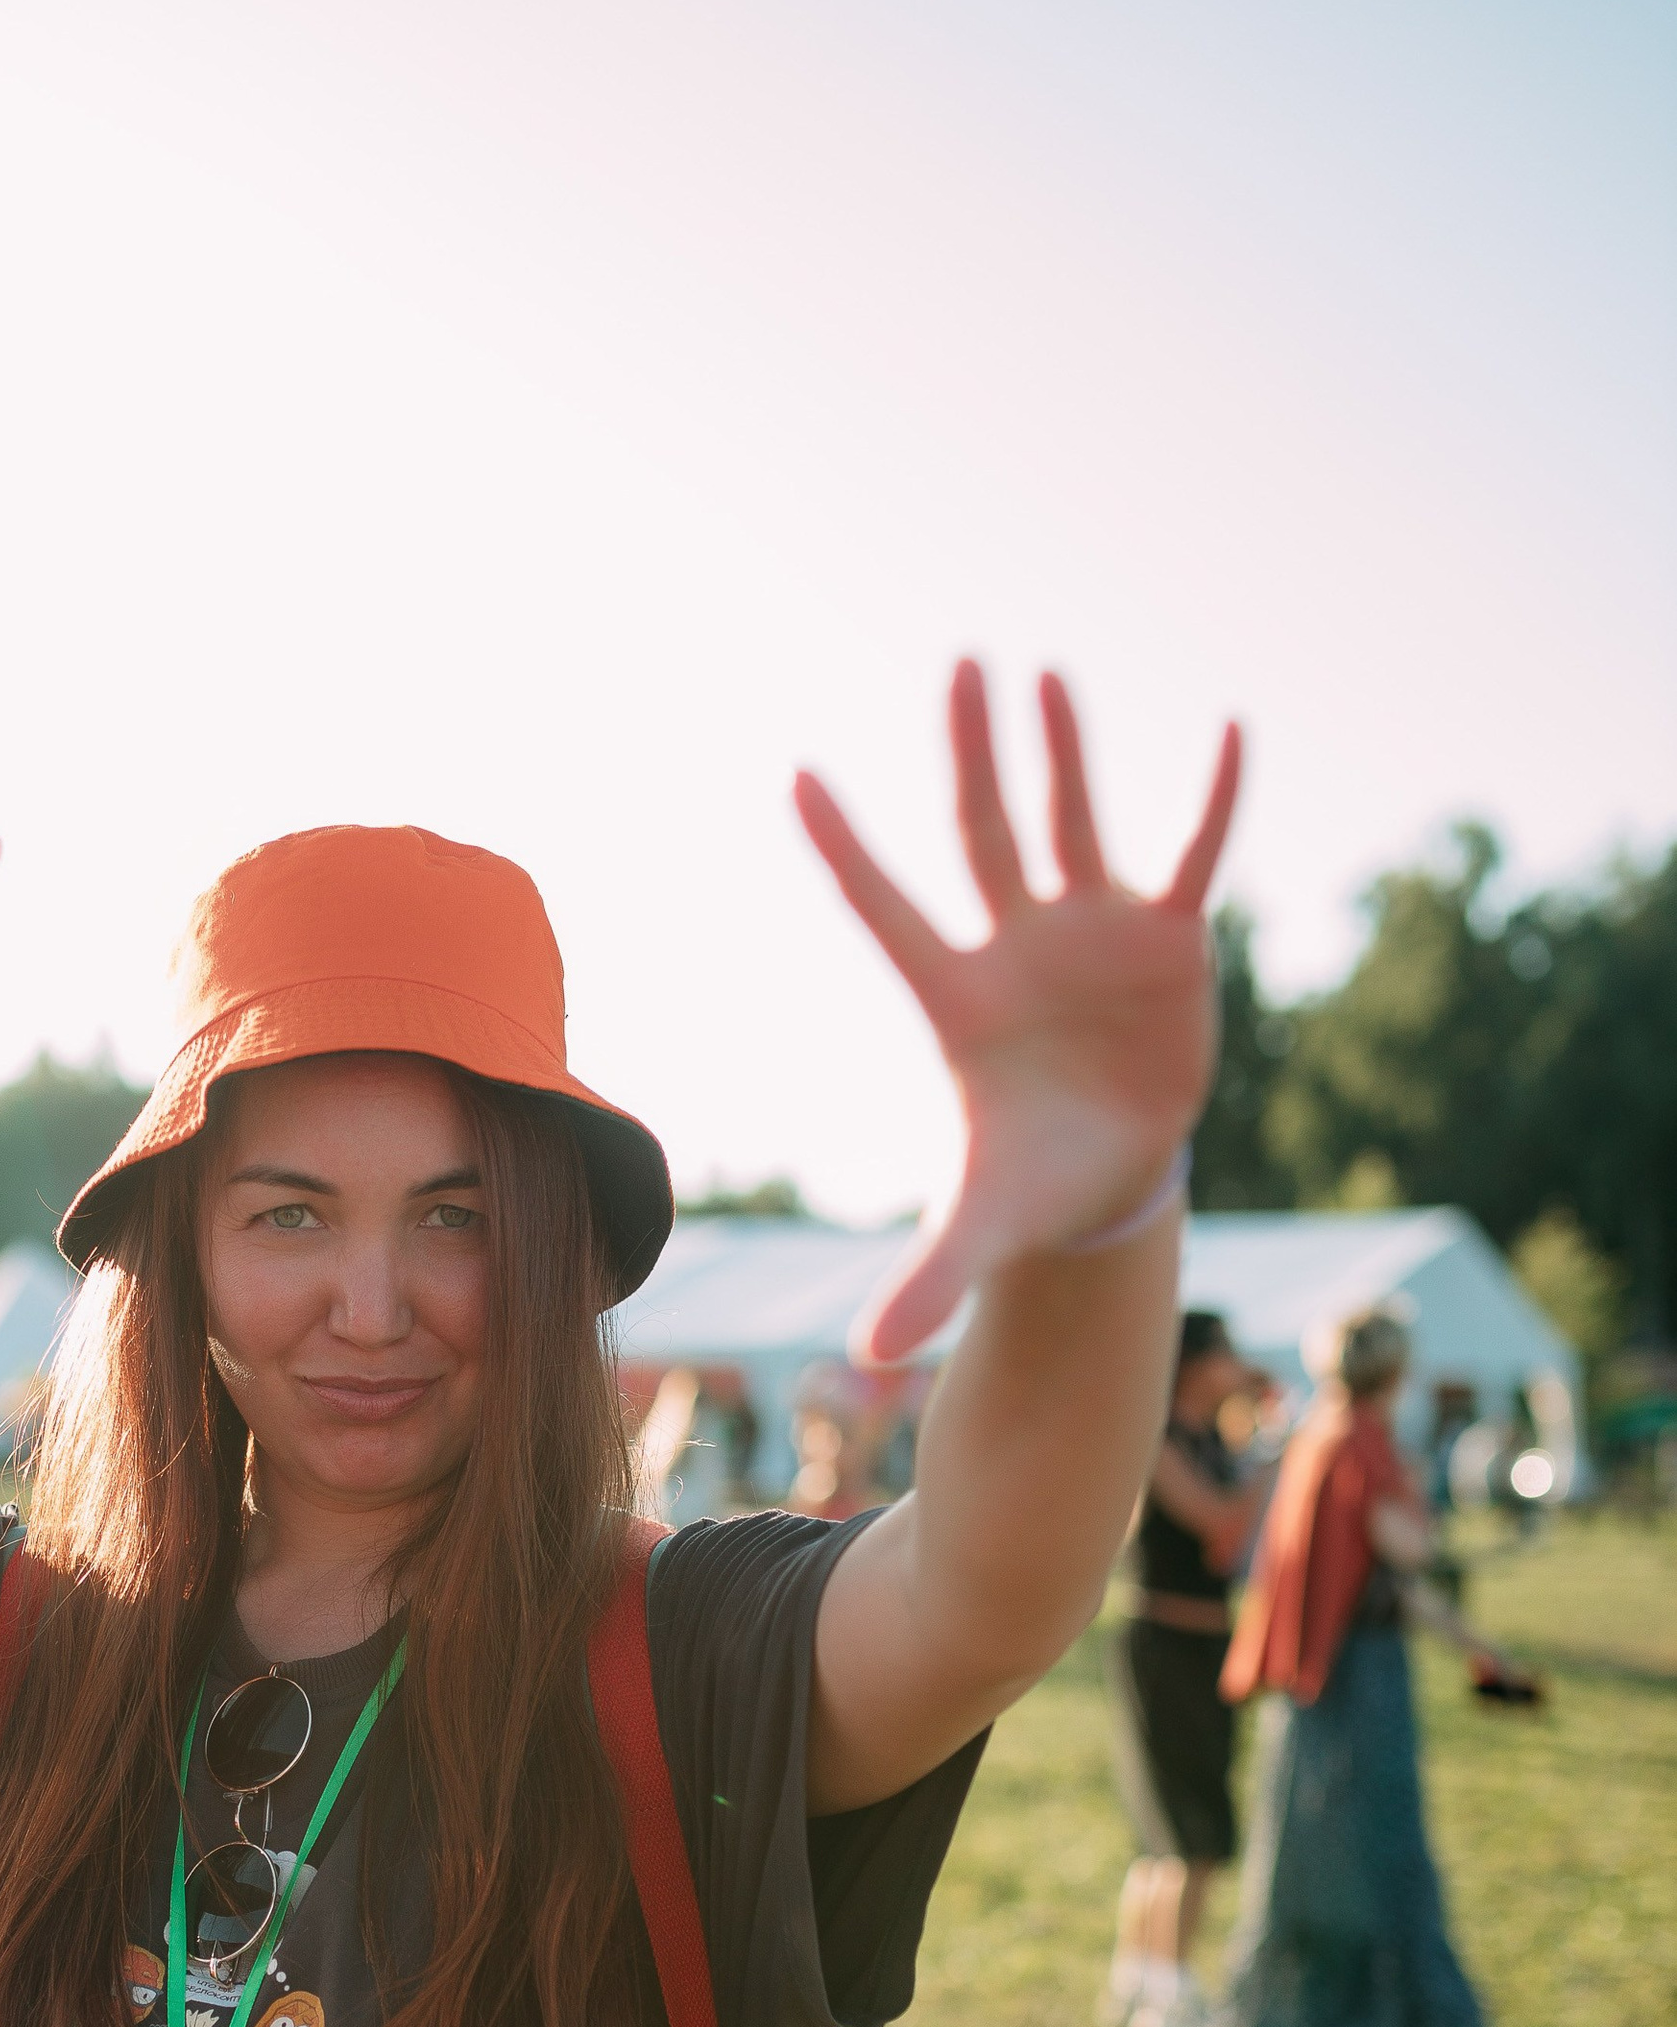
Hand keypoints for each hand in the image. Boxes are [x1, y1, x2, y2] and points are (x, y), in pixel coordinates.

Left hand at [795, 665, 1241, 1362]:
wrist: (1111, 1175)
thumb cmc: (1030, 1182)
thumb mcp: (982, 1230)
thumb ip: (928, 1281)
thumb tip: (866, 1360)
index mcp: (956, 1000)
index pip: (885, 912)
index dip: (843, 852)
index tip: (793, 778)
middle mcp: (1017, 945)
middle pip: (983, 832)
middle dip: (972, 754)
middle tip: (961, 665)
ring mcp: (1092, 933)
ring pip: (1073, 822)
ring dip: (1066, 752)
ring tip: (1049, 674)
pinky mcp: (1169, 942)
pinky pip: (1194, 856)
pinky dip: (1213, 800)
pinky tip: (1233, 730)